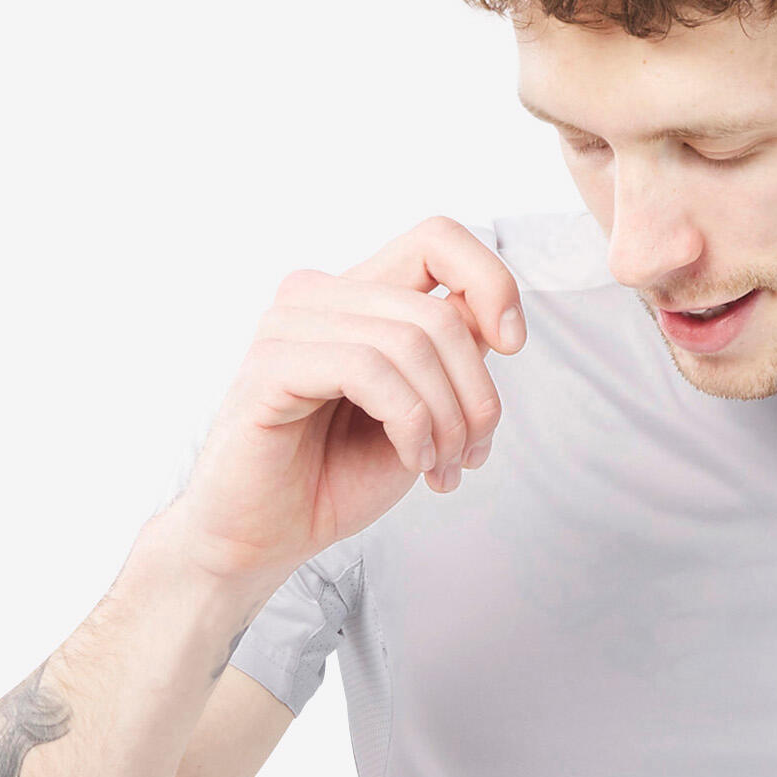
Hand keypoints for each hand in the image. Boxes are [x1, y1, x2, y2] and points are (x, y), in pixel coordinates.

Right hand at [172, 216, 524, 587]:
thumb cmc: (335, 476)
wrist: (265, 537)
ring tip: (440, 466)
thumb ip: (450, 359)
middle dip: (476, 396)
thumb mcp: (420, 410)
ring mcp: (288, 324)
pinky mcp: (269, 365)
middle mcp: (319, 296)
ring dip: (446, 418)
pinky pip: (367, 369)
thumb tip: (496, 324)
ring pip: (410, 342)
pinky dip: (409, 421)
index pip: (437, 239)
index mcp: (356, 296)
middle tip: (470, 454)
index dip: (491, 282)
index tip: (511, 346)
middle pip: (438, 313)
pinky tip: (413, 459)